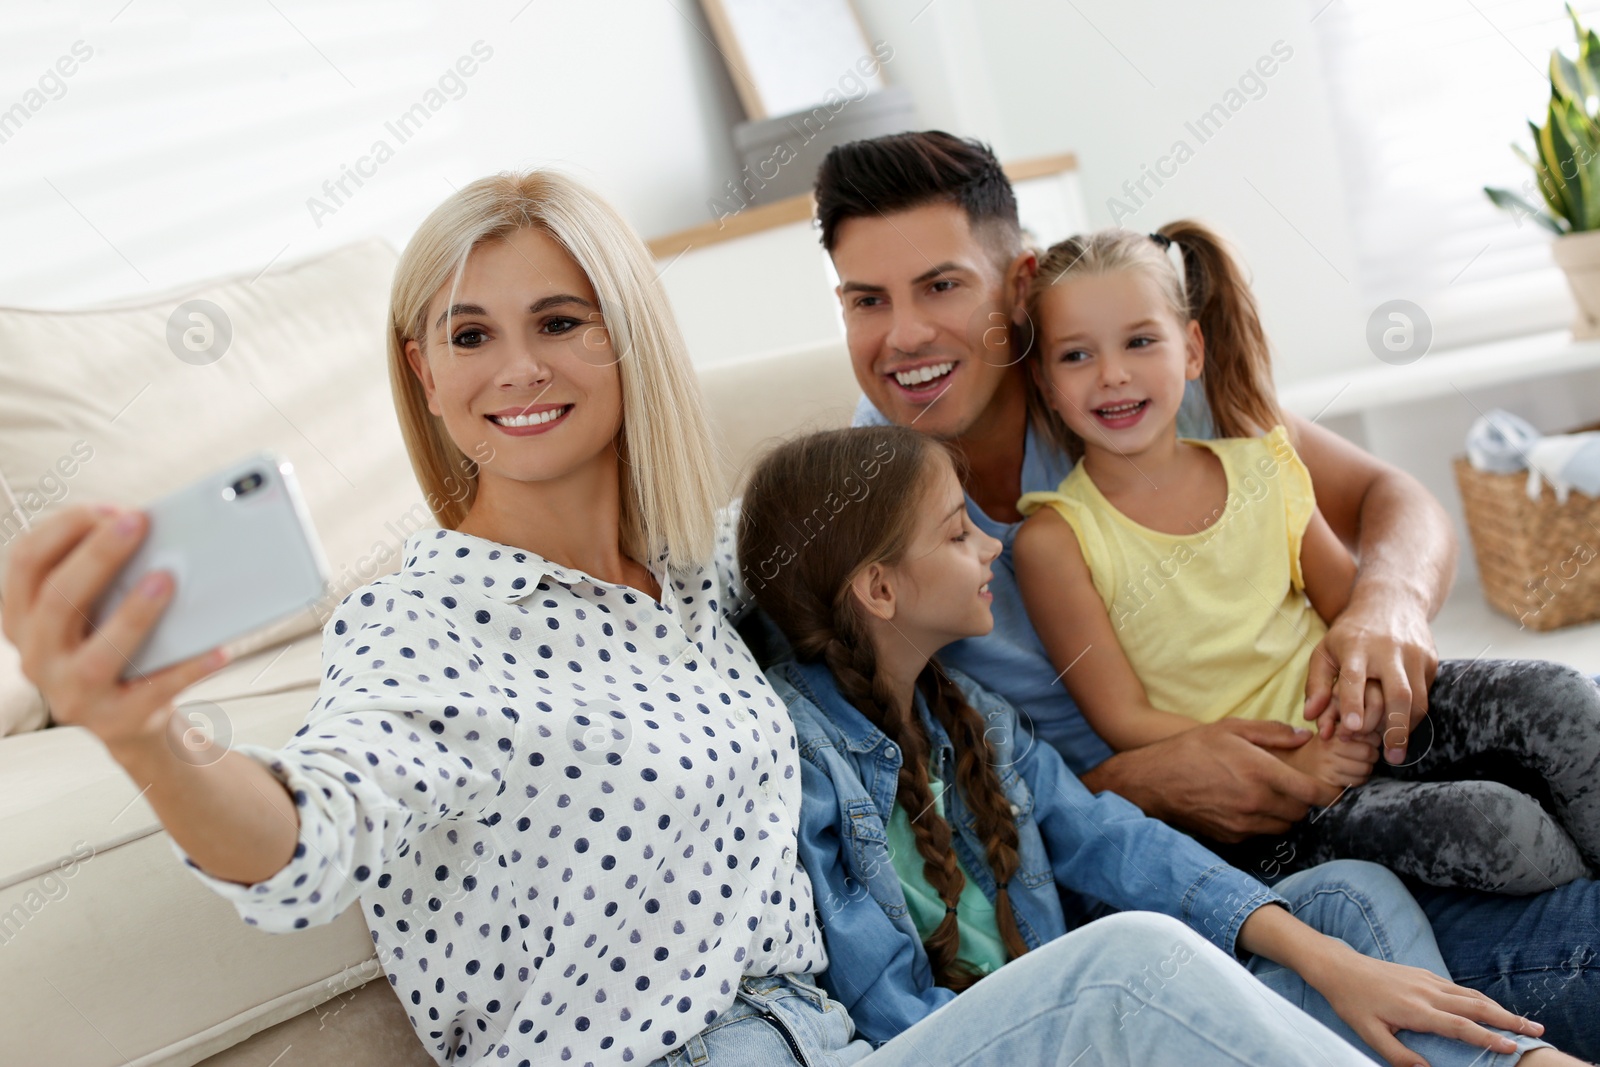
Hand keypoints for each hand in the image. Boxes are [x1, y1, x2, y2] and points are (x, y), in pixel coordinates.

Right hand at [0, 504, 227, 753]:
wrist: (127, 718)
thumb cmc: (113, 644)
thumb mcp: (95, 611)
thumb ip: (107, 577)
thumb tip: (157, 535)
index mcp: (24, 618)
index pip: (25, 563)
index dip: (61, 529)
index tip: (104, 508)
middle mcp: (37, 655)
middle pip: (59, 599)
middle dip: (98, 556)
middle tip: (138, 522)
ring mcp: (71, 693)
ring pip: (100, 652)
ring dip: (134, 613)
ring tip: (167, 579)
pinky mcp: (114, 720)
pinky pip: (156, 690)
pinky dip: (189, 667)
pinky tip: (219, 648)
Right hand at [1082, 719, 1343, 841]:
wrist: (1152, 781)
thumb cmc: (1190, 749)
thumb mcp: (1230, 728)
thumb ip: (1271, 732)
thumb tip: (1304, 736)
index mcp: (1261, 772)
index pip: (1313, 792)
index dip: (1328, 792)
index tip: (1330, 788)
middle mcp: (1256, 802)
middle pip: (1301, 812)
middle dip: (1302, 801)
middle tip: (1293, 786)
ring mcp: (1243, 824)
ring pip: (1283, 826)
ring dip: (1284, 814)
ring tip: (1269, 795)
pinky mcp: (1231, 838)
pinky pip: (1260, 834)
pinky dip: (1262, 822)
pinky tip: (1247, 805)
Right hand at [1273, 729, 1377, 788]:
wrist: (1295, 766)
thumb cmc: (1320, 747)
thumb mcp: (1332, 730)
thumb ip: (1352, 728)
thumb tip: (1379, 732)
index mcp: (1332, 731)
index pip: (1368, 734)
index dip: (1372, 739)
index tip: (1366, 741)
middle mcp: (1329, 746)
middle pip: (1369, 753)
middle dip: (1372, 756)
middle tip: (1364, 756)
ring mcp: (1329, 765)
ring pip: (1365, 769)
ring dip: (1366, 769)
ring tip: (1355, 765)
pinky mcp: (1329, 781)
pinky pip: (1356, 781)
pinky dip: (1357, 780)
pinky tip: (1348, 775)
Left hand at [1303, 588, 1437, 764]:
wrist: (1391, 601)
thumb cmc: (1350, 633)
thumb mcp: (1325, 650)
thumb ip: (1316, 684)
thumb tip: (1310, 716)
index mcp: (1355, 646)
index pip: (1355, 678)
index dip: (1353, 703)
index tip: (1352, 728)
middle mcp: (1387, 650)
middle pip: (1398, 693)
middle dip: (1394, 727)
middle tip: (1390, 756)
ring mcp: (1413, 654)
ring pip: (1418, 698)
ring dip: (1408, 728)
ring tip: (1396, 752)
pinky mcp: (1430, 659)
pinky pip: (1426, 693)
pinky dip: (1415, 715)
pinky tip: (1403, 729)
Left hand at [1308, 942, 1545, 1066]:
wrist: (1339, 967)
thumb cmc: (1353, 1003)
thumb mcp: (1369, 1034)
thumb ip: (1398, 1056)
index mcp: (1417, 1010)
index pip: (1461, 1027)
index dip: (1488, 1038)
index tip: (1513, 1048)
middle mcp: (1428, 992)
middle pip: (1477, 1006)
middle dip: (1509, 1020)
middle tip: (1538, 1031)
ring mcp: (1428, 981)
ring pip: (1471, 994)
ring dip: (1499, 1008)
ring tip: (1524, 1021)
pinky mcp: (1425, 974)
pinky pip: (1459, 988)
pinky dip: (1480, 998)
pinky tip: (1490, 1007)